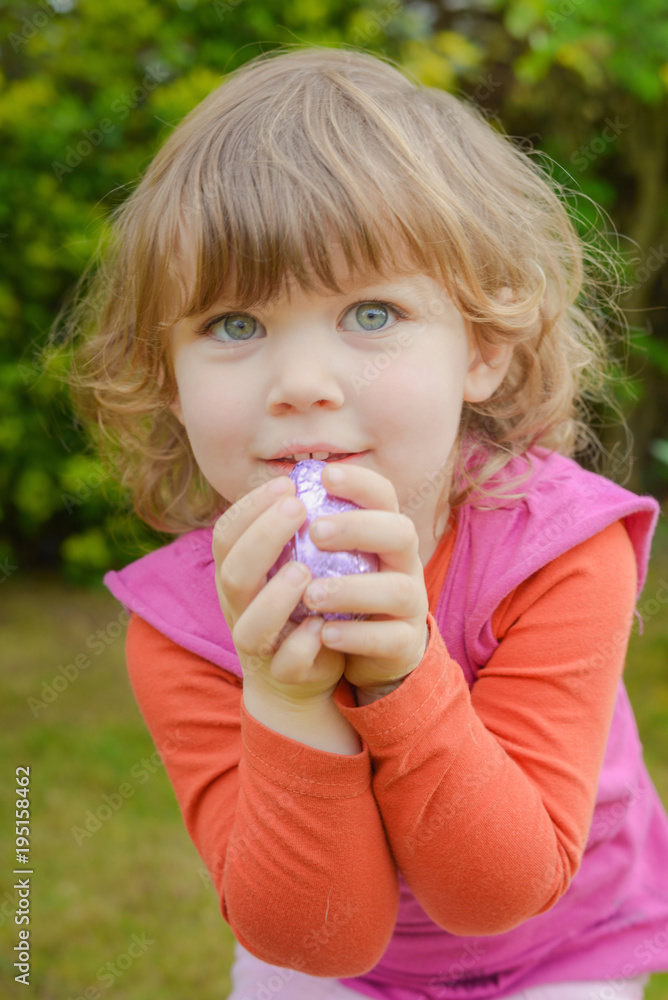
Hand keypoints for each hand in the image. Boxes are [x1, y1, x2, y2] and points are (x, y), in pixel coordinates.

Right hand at [212, 477, 345, 705]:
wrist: (299, 675)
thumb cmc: (298, 604)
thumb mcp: (287, 562)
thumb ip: (290, 530)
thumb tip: (313, 473)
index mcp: (236, 574)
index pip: (226, 535)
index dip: (251, 508)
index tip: (286, 483)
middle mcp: (238, 608)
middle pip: (233, 572)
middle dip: (263, 538)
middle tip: (297, 508)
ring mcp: (257, 644)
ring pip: (251, 625)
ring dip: (276, 596)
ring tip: (304, 569)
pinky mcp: (283, 674)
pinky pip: (286, 663)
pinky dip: (301, 645)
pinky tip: (320, 627)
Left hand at [301, 464, 429, 694]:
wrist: (359, 655)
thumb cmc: (332, 594)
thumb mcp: (323, 560)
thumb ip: (306, 531)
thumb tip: (274, 495)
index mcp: (382, 534)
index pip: (383, 496)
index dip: (359, 482)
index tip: (326, 475)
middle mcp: (402, 563)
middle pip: (400, 532)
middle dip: (358, 527)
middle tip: (316, 531)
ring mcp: (409, 605)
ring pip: (398, 589)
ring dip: (352, 589)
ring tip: (311, 594)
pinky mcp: (405, 644)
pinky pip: (390, 638)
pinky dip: (357, 635)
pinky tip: (324, 633)